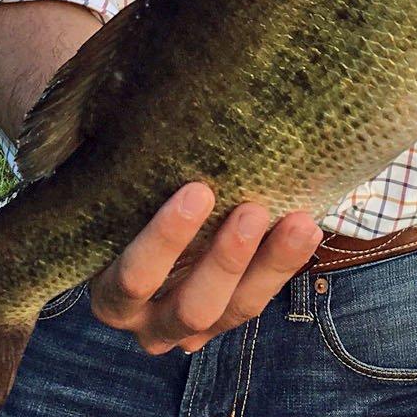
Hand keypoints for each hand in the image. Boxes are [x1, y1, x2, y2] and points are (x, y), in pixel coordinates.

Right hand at [88, 183, 322, 354]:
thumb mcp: (123, 191)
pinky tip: (306, 229)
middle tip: (251, 211)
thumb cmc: (128, 198)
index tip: (198, 191)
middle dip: (225, 261)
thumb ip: (131, 168)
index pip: (132, 279)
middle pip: (190, 308)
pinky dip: (283, 265)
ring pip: (232, 311)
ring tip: (297, 224)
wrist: (151, 219)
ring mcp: (186, 327)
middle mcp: (145, 319)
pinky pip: (256, 301)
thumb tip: (133, 89)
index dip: (164, 241)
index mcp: (110, 290)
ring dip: (266, 266)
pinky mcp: (223, 320)